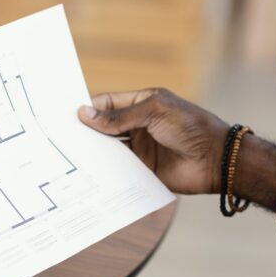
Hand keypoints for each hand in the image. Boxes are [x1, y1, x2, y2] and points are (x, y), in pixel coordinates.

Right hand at [77, 88, 229, 194]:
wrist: (215, 160)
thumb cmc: (190, 127)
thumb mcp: (154, 112)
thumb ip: (119, 116)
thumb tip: (85, 114)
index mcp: (142, 104)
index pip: (108, 103)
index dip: (89, 108)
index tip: (66, 115)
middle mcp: (139, 126)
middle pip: (105, 128)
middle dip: (86, 131)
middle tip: (60, 136)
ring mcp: (140, 149)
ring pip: (109, 149)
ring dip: (93, 152)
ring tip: (68, 155)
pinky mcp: (143, 170)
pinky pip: (119, 170)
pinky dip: (105, 171)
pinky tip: (88, 172)